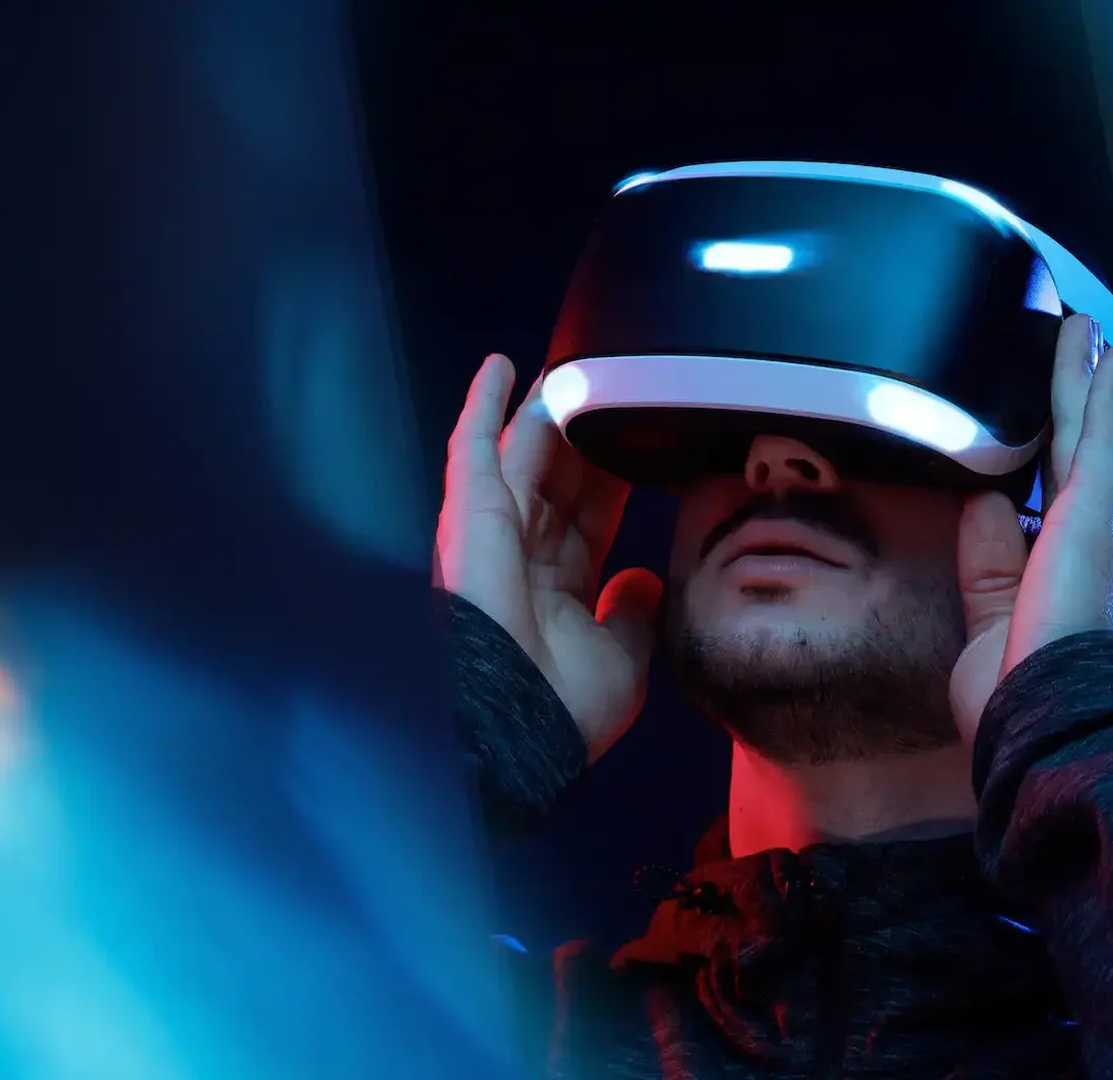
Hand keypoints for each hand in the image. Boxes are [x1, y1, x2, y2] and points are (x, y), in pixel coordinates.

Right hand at [436, 354, 663, 761]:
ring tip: (572, 366)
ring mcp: (494, 531)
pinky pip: (473, 447)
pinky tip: (502, 366)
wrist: (522, 724)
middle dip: (586, 437)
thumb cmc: (563, 708)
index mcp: (556, 589)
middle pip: (561, 477)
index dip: (614, 478)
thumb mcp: (622, 660)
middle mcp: (522, 555)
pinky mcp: (471, 513)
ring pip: (526, 454)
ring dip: (548, 411)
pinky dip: (485, 404)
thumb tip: (642, 581)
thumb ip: (633, 614)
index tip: (641, 447)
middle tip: (613, 392)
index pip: (589, 517)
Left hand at [948, 314, 1112, 743]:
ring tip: (1089, 335)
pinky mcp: (1095, 510)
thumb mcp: (996, 629)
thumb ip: (990, 569)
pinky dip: (1101, 389)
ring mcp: (1107, 529)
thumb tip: (983, 506)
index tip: (1072, 454)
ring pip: (1095, 436)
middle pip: (1096, 465)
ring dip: (1091, 382)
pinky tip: (1105, 352)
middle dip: (1094, 412)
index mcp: (1089, 592)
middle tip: (1096, 362)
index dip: (1075, 485)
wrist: (1055, 725)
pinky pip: (1098, 434)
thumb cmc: (1029, 704)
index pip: (1077, 523)